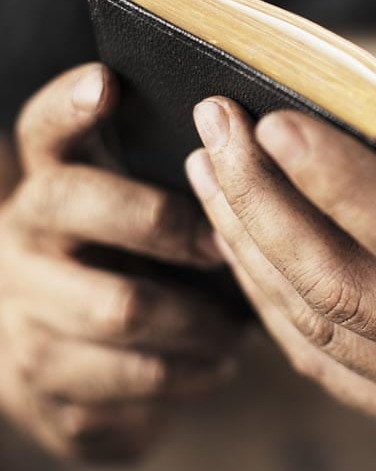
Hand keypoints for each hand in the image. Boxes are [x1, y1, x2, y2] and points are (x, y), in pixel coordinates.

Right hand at [0, 64, 240, 461]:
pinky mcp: (39, 388)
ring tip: (239, 330)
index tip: (107, 82)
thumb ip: (180, 183)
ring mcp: (22, 315)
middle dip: (160, 220)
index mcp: (52, 187)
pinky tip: (213, 367)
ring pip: (116, 307)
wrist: (71, 360)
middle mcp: (23, 241)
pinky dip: (185, 377)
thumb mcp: (144, 217)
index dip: (70, 106)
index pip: (45, 130)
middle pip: (72, 205)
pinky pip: (127, 382)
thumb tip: (257, 147)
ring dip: (194, 319)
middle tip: (221, 245)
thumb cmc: (135, 270)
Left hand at [186, 5, 375, 440]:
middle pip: (346, 290)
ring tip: (210, 170)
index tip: (274, 122)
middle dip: (266, 207)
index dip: (344, 188)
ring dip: (252, 246)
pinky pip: (321, 359)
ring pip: (319, 327)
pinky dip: (268, 298)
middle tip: (216, 131)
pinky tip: (239, 237)